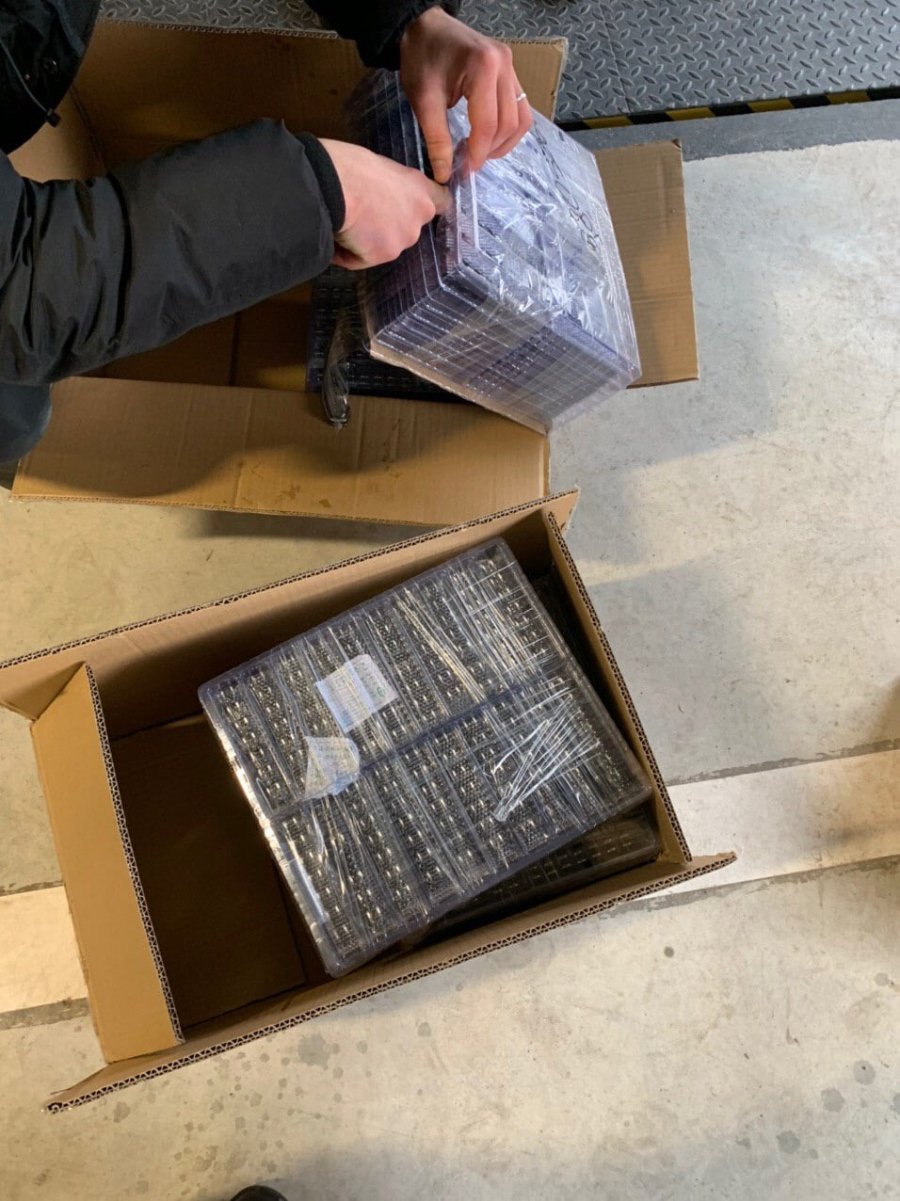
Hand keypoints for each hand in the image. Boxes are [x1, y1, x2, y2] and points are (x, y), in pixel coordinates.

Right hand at [320, 139, 448, 269]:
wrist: (329, 185)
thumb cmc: (347, 166)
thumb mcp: (379, 166)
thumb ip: (393, 186)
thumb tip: (385, 196)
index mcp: (420, 188)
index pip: (442, 202)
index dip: (426, 207)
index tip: (416, 208)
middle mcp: (418, 216)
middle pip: (407, 228)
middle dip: (387, 225)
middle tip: (361, 212)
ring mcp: (403, 238)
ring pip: (386, 245)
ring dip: (367, 240)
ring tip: (345, 222)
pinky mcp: (384, 255)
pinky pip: (363, 259)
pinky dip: (348, 253)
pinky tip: (338, 236)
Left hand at [399, 6, 532, 182]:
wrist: (427, 27)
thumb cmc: (422, 57)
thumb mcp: (423, 100)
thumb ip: (437, 138)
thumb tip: (446, 173)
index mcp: (483, 67)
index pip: (488, 124)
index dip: (478, 153)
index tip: (464, 170)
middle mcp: (504, 65)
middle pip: (509, 124)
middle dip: (489, 150)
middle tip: (468, 162)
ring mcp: (512, 67)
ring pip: (521, 119)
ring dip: (503, 143)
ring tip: (479, 151)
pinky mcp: (512, 72)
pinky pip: (520, 109)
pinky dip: (508, 129)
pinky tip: (489, 136)